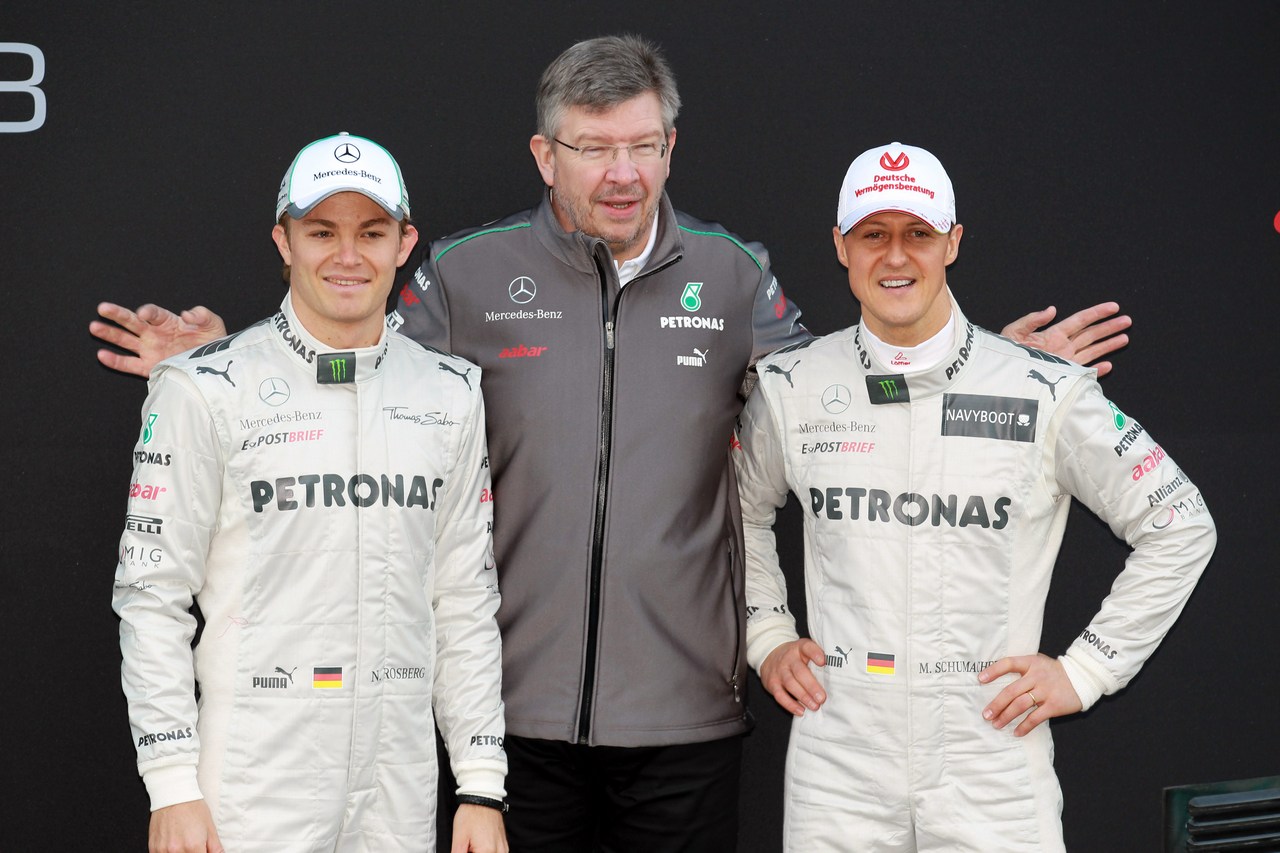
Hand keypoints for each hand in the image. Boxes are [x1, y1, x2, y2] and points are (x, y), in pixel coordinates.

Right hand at [91, 302, 227, 377]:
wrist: (212, 365)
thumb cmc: (211, 342)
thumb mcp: (213, 324)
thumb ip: (202, 315)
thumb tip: (187, 313)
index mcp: (168, 321)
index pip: (154, 313)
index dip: (148, 312)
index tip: (143, 313)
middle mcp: (155, 334)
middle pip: (133, 322)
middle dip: (117, 314)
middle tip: (103, 308)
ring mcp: (150, 350)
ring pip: (126, 340)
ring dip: (110, 334)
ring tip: (94, 326)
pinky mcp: (149, 366)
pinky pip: (129, 364)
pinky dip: (115, 361)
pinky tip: (102, 355)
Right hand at [148, 799, 222, 852]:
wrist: (174, 795)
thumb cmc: (192, 808)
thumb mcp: (210, 827)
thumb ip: (215, 847)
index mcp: (193, 846)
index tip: (202, 851)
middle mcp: (176, 850)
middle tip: (194, 846)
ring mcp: (163, 850)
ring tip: (184, 843)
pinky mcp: (153, 848)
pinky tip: (173, 845)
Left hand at [450, 803, 507, 852]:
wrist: (483, 798)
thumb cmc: (471, 814)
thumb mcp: (458, 838)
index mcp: (487, 851)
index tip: (464, 849)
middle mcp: (498, 851)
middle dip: (473, 852)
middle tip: (468, 846)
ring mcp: (503, 848)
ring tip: (472, 845)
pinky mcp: (504, 845)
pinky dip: (488, 852)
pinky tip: (479, 845)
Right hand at [759, 638, 827, 715]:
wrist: (770, 654)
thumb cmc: (796, 657)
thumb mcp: (805, 651)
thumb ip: (819, 657)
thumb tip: (840, 671)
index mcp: (800, 648)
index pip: (807, 647)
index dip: (815, 653)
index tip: (823, 662)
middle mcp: (788, 658)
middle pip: (799, 671)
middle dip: (811, 686)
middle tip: (822, 698)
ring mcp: (778, 671)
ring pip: (790, 683)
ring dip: (803, 696)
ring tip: (815, 706)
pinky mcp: (772, 683)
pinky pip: (780, 695)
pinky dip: (790, 705)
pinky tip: (801, 711)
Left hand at [979, 653, 1082, 736]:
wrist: (1082, 677)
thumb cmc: (1053, 671)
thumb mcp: (1038, 662)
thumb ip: (1022, 667)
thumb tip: (995, 674)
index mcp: (1030, 663)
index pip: (1008, 663)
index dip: (993, 671)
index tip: (980, 679)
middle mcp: (1036, 676)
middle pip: (1011, 691)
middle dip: (996, 704)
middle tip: (985, 714)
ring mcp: (1045, 691)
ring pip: (1020, 705)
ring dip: (1006, 716)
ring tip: (996, 724)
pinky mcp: (1054, 705)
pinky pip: (1035, 718)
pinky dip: (1024, 726)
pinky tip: (1016, 732)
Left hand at [1001, 302, 1130, 377]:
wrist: (998, 377)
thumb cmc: (1003, 354)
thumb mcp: (1013, 333)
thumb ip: (1032, 320)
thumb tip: (1052, 310)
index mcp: (1052, 334)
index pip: (1080, 320)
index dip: (1096, 313)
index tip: (1113, 307)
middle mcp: (1062, 347)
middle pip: (1090, 334)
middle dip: (1109, 327)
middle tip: (1128, 320)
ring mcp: (1064, 362)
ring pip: (1091, 351)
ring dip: (1108, 344)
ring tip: (1125, 338)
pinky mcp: (1062, 377)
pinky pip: (1083, 372)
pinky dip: (1096, 370)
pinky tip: (1108, 365)